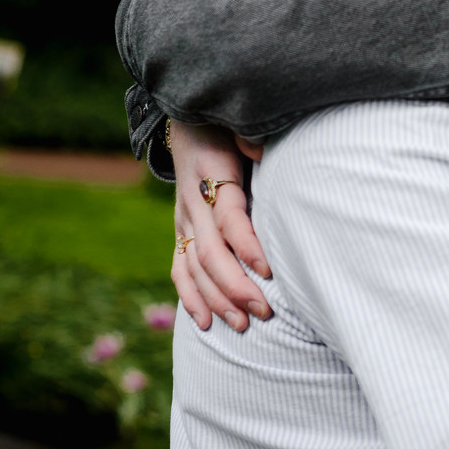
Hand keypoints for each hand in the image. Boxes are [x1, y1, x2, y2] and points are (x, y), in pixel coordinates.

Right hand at [169, 122, 271, 331]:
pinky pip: (179, 269)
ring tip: (242, 325)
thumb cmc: (226, 126)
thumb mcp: (238, 124)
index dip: (247, 245)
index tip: (268, 270)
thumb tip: (261, 148)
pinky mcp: (181, 231)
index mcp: (212, 175)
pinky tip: (205, 322)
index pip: (229, 218)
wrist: (188, 122)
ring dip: (217, 299)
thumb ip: (250, 137)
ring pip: (195, 267)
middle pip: (211, 252)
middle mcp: (193, 203)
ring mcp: (184, 220)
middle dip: (236, 286)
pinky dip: (190, 297)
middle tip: (264, 311)